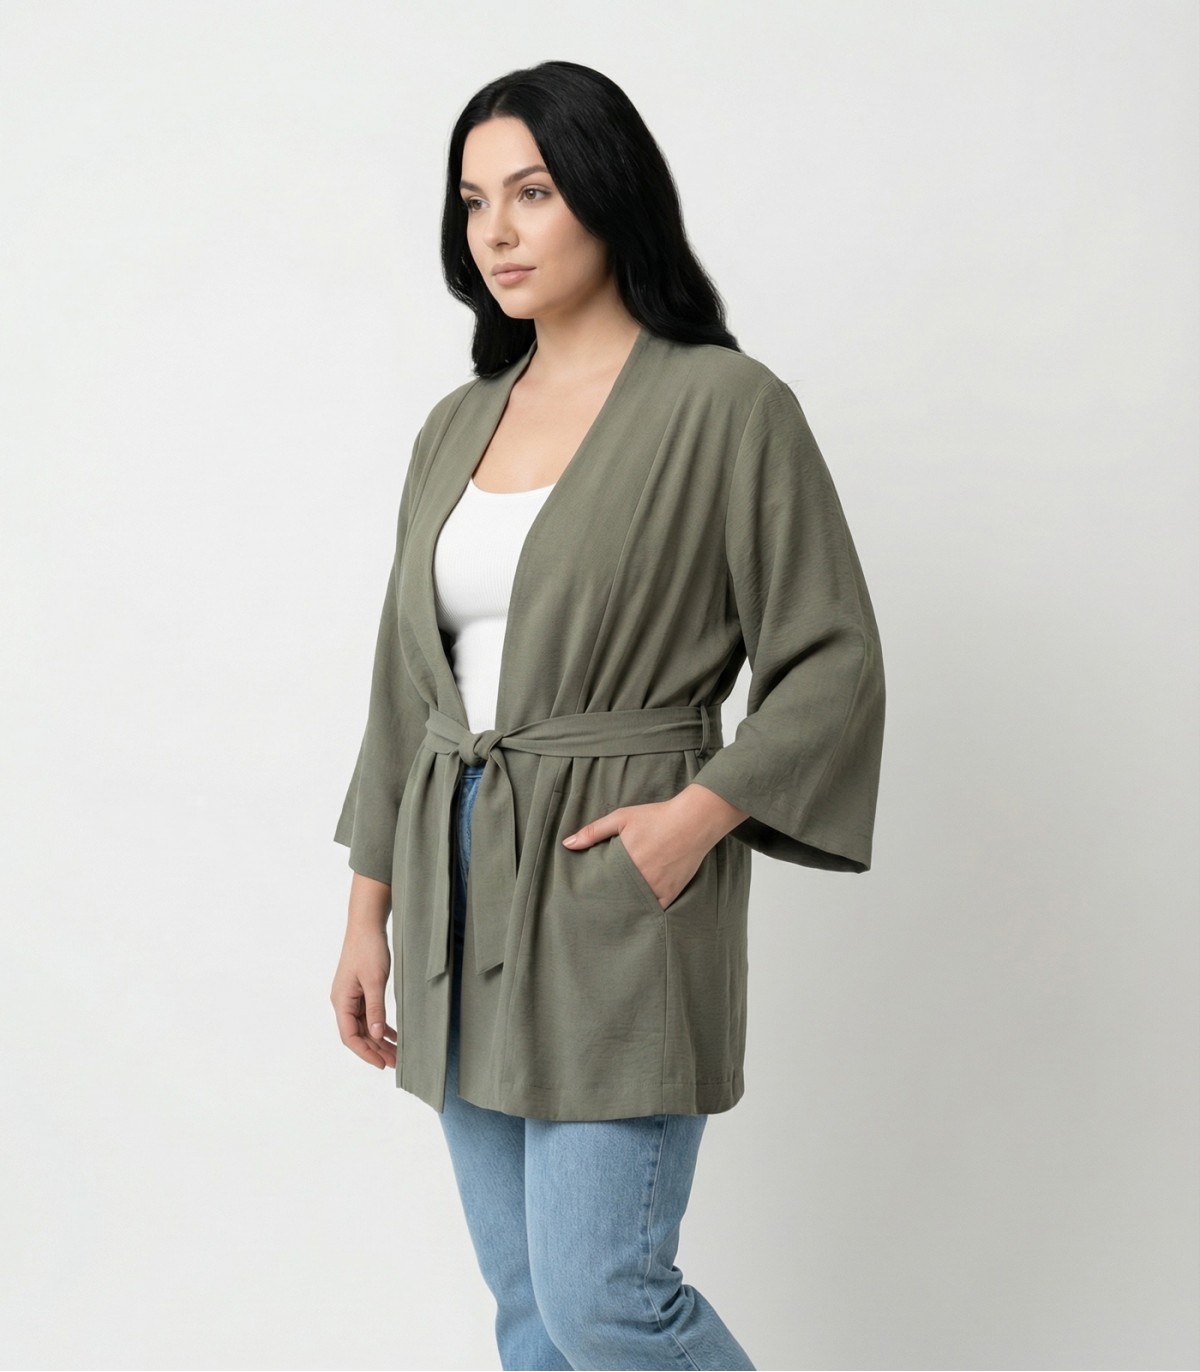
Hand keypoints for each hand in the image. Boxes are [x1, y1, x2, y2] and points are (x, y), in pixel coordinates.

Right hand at [331, 927, 396, 1069]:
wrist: (367, 926)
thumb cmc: (369, 950)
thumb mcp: (375, 981)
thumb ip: (376, 1010)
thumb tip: (376, 1036)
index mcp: (341, 1001)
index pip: (350, 1036)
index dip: (365, 1052)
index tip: (382, 1064)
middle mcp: (343, 1002)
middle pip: (357, 1034)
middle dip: (375, 1049)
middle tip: (395, 1062)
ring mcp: (351, 997)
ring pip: (364, 1026)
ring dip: (379, 1039)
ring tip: (396, 1052)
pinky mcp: (360, 991)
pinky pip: (368, 1015)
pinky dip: (380, 1025)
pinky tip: (393, 1034)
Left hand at [561, 798, 712, 909]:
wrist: (694, 821)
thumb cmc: (656, 817)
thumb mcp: (622, 818)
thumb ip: (593, 831)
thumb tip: (567, 844)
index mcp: (624, 861)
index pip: (600, 884)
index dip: (591, 891)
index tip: (582, 895)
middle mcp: (640, 878)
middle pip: (615, 898)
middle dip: (605, 902)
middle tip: (593, 908)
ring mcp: (657, 888)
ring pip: (633, 906)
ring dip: (623, 908)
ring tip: (610, 914)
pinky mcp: (671, 893)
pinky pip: (654, 910)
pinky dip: (644, 911)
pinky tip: (635, 913)